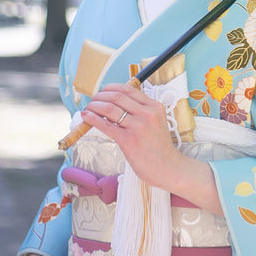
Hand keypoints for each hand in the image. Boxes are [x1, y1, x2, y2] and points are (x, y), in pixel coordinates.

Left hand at [79, 83, 221, 213]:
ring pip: (110, 108)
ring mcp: (138, 126)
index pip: (129, 89)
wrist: (168, 167)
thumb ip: (142, 112)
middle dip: (100, 96)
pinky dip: (93, 119)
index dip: (111, 88)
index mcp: (154, 106)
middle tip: (92, 100)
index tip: (103, 91)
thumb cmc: (160, 147)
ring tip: (88, 108)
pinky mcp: (128, 141)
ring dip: (95, 106)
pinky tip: (87, 117)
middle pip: (117, 96)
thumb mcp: (157, 122)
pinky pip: (106, 126)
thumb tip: (117, 104)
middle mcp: (147, 113)